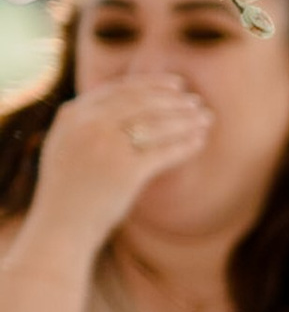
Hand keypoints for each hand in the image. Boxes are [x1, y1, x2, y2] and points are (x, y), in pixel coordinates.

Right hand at [26, 77, 211, 251]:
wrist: (59, 227)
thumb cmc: (67, 190)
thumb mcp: (67, 144)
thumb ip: (88, 121)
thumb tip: (126, 102)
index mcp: (74, 114)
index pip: (121, 89)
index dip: (154, 84)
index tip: (177, 85)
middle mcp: (89, 125)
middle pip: (143, 102)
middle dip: (175, 100)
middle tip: (198, 102)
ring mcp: (108, 147)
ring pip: (158, 124)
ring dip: (187, 120)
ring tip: (206, 119)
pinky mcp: (126, 172)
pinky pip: (165, 152)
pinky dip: (186, 145)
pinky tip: (200, 142)